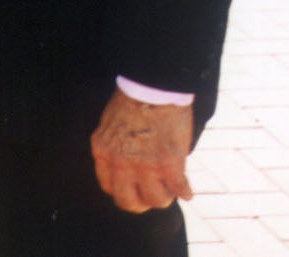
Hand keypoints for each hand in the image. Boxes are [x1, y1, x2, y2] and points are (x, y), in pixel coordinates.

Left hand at [91, 89, 194, 212]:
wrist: (152, 87)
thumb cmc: (133, 100)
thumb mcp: (110, 126)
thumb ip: (114, 148)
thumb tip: (126, 168)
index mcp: (103, 151)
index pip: (108, 187)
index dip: (124, 190)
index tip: (135, 187)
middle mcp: (120, 162)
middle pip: (128, 201)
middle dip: (142, 202)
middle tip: (153, 194)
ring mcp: (145, 165)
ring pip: (156, 200)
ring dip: (165, 195)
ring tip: (170, 186)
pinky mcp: (169, 164)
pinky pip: (180, 191)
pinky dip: (185, 191)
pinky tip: (186, 188)